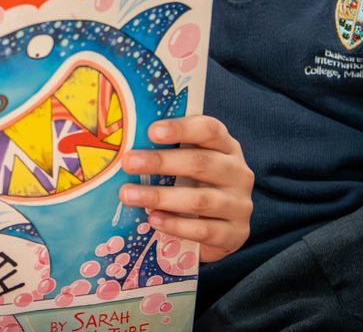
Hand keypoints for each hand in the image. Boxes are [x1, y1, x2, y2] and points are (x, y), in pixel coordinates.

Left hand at [118, 115, 252, 262]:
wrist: (221, 229)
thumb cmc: (195, 186)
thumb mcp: (187, 164)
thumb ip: (166, 151)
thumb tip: (122, 145)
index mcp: (226, 147)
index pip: (209, 130)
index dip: (181, 129)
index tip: (151, 131)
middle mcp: (238, 173)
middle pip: (201, 163)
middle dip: (161, 162)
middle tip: (128, 163)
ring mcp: (240, 205)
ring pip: (200, 200)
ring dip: (160, 197)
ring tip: (129, 195)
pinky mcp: (236, 233)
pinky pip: (204, 230)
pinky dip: (176, 225)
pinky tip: (153, 220)